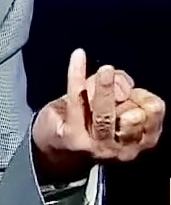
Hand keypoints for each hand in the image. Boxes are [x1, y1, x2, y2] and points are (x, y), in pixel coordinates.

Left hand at [32, 48, 164, 180]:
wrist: (52, 148)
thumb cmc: (86, 121)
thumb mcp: (113, 104)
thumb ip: (122, 87)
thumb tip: (117, 77)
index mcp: (141, 139)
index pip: (152, 111)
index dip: (143, 94)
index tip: (129, 89)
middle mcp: (124, 148)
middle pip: (133, 114)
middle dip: (122, 94)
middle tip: (106, 77)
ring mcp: (98, 146)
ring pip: (105, 113)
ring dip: (104, 87)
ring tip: (104, 71)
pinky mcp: (73, 137)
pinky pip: (77, 101)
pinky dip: (77, 74)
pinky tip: (78, 56)